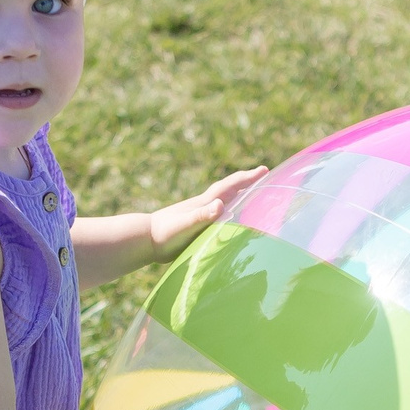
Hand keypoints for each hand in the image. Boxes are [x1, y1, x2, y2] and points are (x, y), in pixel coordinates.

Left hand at [148, 166, 267, 262]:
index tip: (265, 170)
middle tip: (263, 175)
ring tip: (252, 195)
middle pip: (230, 190)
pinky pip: (218, 216)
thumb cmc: (166, 233)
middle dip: (247, 182)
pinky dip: (229, 213)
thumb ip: (202, 215)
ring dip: (239, 196)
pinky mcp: (196, 227)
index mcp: (205, 203)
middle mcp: (204, 206)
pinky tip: (230, 220)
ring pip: (225, 201)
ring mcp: (200, 215)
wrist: (145, 240)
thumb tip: (220, 205)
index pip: (231, 186)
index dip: (248, 178)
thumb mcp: (186, 224)